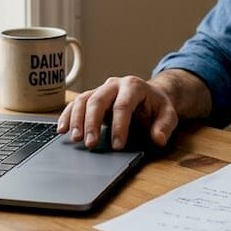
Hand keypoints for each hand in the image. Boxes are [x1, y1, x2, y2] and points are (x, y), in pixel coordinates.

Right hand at [56, 75, 179, 150]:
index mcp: (134, 86)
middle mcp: (114, 84)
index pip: (123, 105)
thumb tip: (159, 139)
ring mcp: (101, 89)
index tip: (117, 146)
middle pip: (98, 100)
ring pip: (83, 100)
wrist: (150, 95)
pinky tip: (62, 130)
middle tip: (90, 144)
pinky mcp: (92, 97)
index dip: (119, 126)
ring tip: (75, 139)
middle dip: (92, 123)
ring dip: (77, 120)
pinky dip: (67, 116)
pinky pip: (76, 103)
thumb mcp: (168, 114)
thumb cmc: (156, 106)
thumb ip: (165, 126)